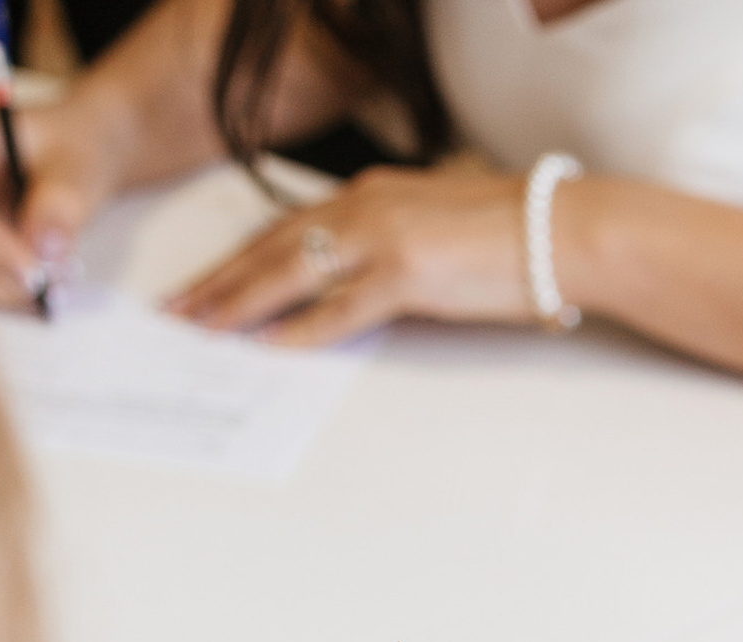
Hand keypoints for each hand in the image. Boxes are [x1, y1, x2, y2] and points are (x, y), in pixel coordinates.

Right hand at [0, 97, 128, 307]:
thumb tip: (44, 249)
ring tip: (52, 289)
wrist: (73, 157)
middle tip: (47, 293)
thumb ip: (62, 204)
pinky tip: (37, 294)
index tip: (33, 274)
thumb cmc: (74, 148)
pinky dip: (3, 293)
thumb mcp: (79, 169)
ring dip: (2, 290)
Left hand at [166, 165, 533, 345]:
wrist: (562, 230)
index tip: (205, 281)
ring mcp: (383, 238)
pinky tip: (270, 345)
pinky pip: (340, 306)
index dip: (241, 257)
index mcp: (370, 194)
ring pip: (291, 271)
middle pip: (273, 246)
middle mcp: (365, 206)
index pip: (288, 228)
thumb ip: (394, 244)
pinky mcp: (407, 274)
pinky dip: (302, 327)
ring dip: (241, 302)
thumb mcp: (437, 227)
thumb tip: (371, 279)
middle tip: (179, 309)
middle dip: (220, 280)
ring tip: (204, 328)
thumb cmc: (515, 233)